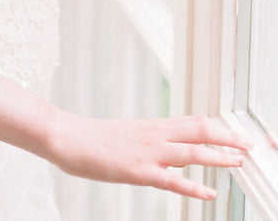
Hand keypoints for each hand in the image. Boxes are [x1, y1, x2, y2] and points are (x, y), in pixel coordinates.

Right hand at [48, 110, 252, 199]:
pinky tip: (209, 193)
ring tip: (239, 163)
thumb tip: (176, 155)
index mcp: (152, 126)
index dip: (219, 128)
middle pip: (200, 129)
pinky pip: (172, 179)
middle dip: (228, 137)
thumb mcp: (128, 137)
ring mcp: (147, 152)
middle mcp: (154, 135)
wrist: (66, 136)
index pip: (194, 121)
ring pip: (191, 150)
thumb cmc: (92, 139)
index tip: (237, 135)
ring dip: (219, 156)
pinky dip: (194, 186)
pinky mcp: (138, 170)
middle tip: (249, 145)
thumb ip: (154, 144)